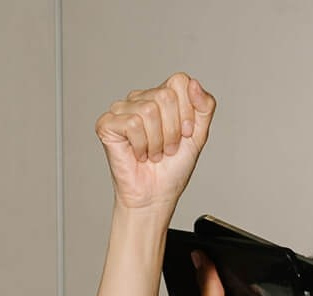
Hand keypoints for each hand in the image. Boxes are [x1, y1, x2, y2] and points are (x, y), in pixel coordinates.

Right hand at [96, 73, 215, 214]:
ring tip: (153, 153)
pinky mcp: (107, 123)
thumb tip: (194, 83)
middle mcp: (141, 98)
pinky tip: (139, 154)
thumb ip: (205, 107)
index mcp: (162, 97)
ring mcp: (122, 109)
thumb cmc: (172, 170)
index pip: (179, 82)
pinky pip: (132, 123)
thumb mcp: (198, 136)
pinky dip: (141, 145)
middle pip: (165, 96)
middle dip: (172, 130)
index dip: (187, 111)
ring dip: (157, 141)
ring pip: (149, 110)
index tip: (185, 134)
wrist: (155, 196)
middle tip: (167, 148)